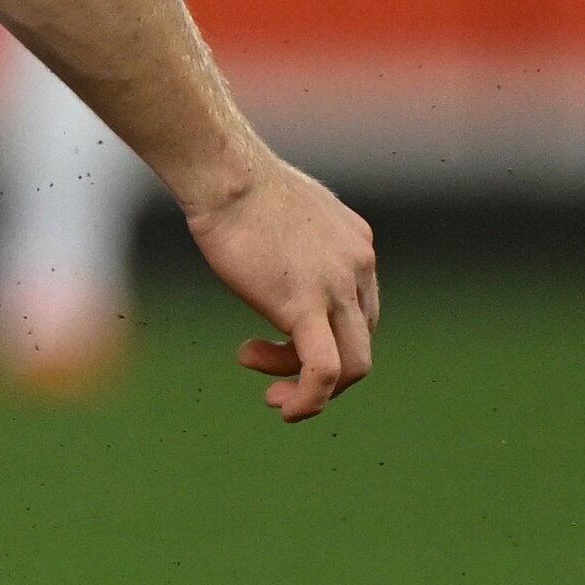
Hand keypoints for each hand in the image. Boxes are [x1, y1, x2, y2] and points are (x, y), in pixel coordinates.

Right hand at [178, 151, 378, 420]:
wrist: (225, 174)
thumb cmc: (233, 181)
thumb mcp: (278, 208)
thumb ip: (288, 237)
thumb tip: (265, 244)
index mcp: (355, 245)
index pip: (358, 308)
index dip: (322, 334)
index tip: (273, 337)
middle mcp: (358, 267)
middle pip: (360, 338)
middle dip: (321, 368)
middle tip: (272, 378)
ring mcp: (338, 288)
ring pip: (352, 363)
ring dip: (311, 389)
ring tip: (268, 391)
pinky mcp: (306, 306)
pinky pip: (326, 370)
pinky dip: (311, 399)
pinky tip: (287, 409)